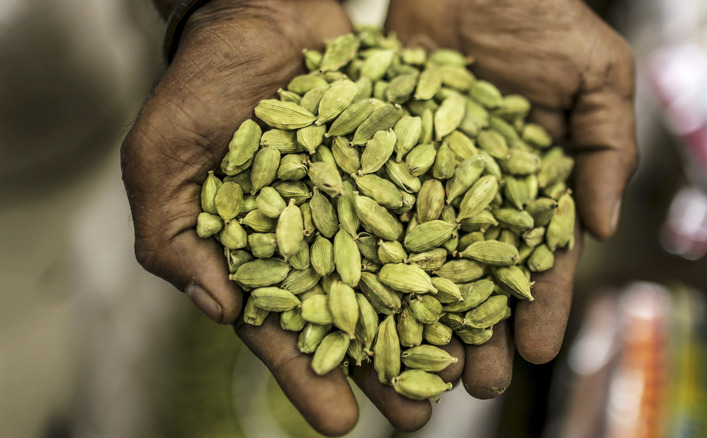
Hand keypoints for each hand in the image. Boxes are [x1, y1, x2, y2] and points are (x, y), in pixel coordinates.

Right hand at [121, 0, 433, 434]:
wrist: (258, 12)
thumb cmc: (200, 84)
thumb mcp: (162, 158)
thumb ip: (173, 235)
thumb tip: (218, 308)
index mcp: (262, 249)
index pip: (284, 325)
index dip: (308, 375)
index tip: (340, 422)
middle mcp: (320, 233)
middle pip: (357, 313)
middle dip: (385, 366)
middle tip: (418, 415)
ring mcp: (364, 200)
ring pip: (403, 273)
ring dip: (432, 322)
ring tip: (465, 369)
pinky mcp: (400, 162)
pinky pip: (431, 208)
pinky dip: (457, 243)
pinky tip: (486, 283)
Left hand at [386, 0, 637, 392]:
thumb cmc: (542, 16)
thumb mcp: (596, 74)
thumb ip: (606, 147)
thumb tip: (603, 227)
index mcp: (531, 182)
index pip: (538, 254)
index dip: (538, 302)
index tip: (534, 350)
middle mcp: (475, 190)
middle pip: (475, 269)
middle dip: (475, 327)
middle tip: (470, 383)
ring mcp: (423, 174)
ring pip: (419, 251)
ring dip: (417, 308)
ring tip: (413, 361)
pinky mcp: (378, 151)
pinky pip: (371, 202)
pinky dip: (364, 246)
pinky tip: (357, 294)